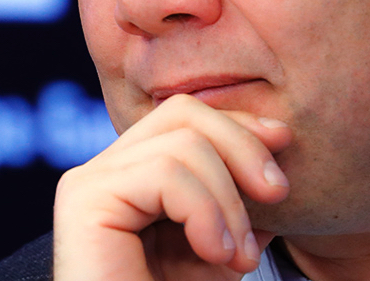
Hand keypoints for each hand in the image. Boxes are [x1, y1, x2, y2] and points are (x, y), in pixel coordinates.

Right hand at [52, 93, 292, 279]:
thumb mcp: (223, 251)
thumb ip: (242, 204)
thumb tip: (276, 150)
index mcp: (133, 177)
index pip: (188, 118)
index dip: (240, 124)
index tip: (286, 144)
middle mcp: (105, 172)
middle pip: (183, 114)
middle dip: (242, 146)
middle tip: (278, 195)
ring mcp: (88, 183)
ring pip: (182, 142)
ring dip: (228, 199)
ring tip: (240, 255)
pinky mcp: (84, 201)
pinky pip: (164, 173)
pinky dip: (204, 210)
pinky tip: (216, 253)